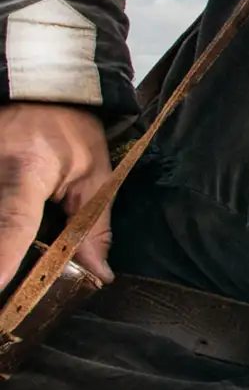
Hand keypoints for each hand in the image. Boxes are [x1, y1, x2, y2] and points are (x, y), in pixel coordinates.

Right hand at [0, 102, 115, 290]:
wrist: (31, 91)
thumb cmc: (68, 129)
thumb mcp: (94, 172)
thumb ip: (93, 226)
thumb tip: (98, 275)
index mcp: (25, 169)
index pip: (13, 220)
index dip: (4, 255)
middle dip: (5, 259)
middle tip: (17, 298)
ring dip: (4, 246)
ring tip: (14, 278)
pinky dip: (1, 236)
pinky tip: (10, 245)